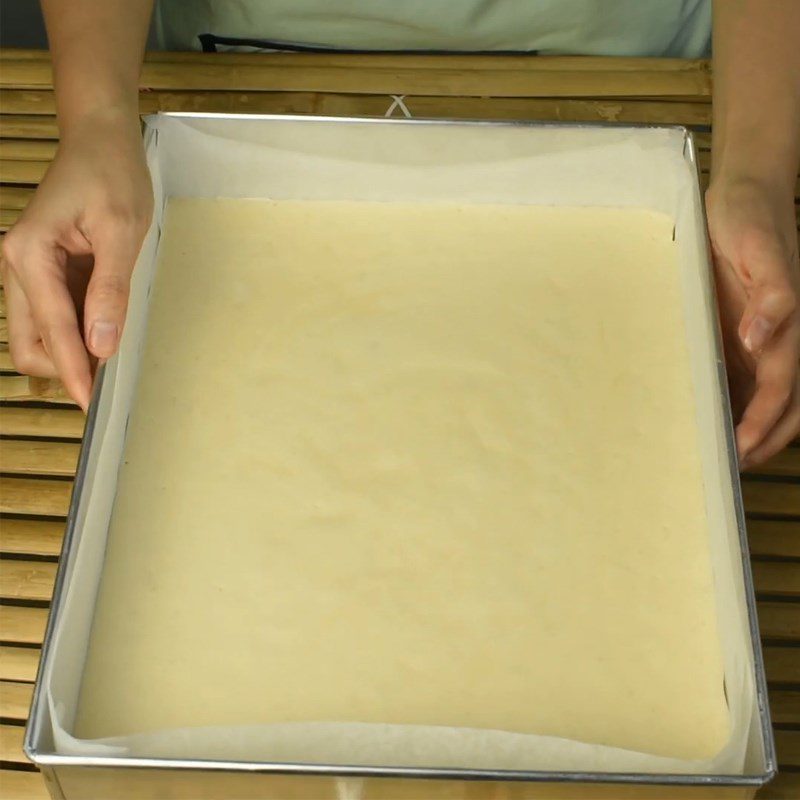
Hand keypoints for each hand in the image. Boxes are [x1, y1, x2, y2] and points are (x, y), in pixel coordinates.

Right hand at [0, 108, 151, 410]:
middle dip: (62, 369)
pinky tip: (101, 336)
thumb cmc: (112, 176)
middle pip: (28, 343)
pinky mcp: (44, 271)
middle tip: (105, 384)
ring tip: (107, 363)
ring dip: (66, 354)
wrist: (100, 141)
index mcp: (30, 255)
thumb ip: (109, 290)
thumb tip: (100, 346)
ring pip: (36, 334)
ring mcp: (27, 270)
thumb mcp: (121, 232)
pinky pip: (52, 316)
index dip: (72, 371)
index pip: (51, 330)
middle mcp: (17, 266)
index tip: (89, 404)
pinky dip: (73, 334)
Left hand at [706, 175, 799, 468]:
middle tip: (724, 470)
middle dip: (760, 441)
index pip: (781, 390)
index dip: (763, 423)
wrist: (743, 196)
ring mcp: (761, 340)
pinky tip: (706, 418)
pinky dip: (730, 405)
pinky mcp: (740, 334)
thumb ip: (771, 293)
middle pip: (783, 407)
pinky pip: (739, 378)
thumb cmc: (750, 219)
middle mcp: (778, 341)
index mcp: (788, 328)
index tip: (739, 450)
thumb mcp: (761, 249)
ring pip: (765, 400)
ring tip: (715, 457)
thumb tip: (763, 337)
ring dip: (748, 431)